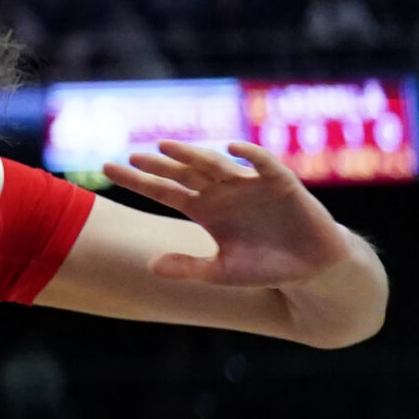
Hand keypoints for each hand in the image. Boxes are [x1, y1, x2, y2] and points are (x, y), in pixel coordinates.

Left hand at [102, 140, 352, 287]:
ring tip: (167, 146)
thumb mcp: (221, 272)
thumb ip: (188, 267)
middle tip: (132, 155)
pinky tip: (232, 148)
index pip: (163, 190)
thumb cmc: (266, 267)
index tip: (106, 168)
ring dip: (193, 155)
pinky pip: (263, 163)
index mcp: (205, 209)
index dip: (137, 180)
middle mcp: (222, 192)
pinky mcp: (281, 182)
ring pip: (215, 164)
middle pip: (183, 173)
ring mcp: (249, 184)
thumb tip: (148, 266)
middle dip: (159, 164)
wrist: (312, 268)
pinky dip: (250, 155)